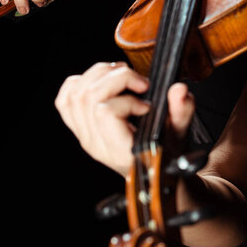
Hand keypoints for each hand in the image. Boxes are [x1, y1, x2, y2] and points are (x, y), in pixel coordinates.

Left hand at [55, 62, 194, 176]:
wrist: (151, 171)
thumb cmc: (165, 153)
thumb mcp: (179, 133)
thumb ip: (181, 111)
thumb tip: (179, 89)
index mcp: (119, 150)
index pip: (105, 113)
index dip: (127, 100)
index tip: (146, 105)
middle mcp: (96, 144)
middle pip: (89, 96)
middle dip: (116, 78)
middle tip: (138, 82)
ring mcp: (84, 135)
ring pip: (76, 93)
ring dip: (100, 74)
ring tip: (122, 74)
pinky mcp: (79, 127)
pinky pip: (65, 99)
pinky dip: (80, 82)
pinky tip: (101, 81)